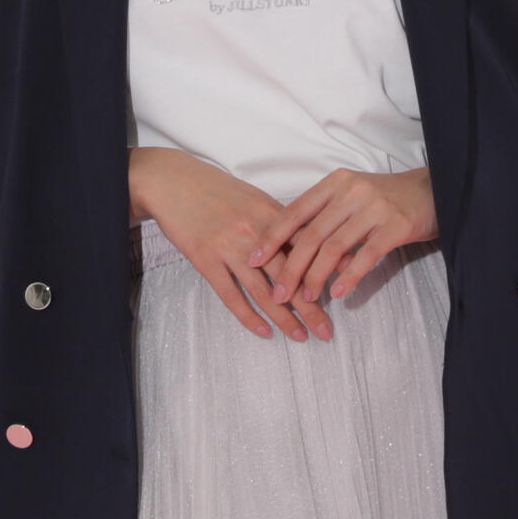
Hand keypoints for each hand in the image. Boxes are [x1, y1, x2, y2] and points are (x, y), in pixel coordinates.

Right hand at [128, 147, 334, 342]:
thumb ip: (280, 221)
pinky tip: (264, 332)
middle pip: (290, 275)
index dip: (325, 270)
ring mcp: (229, 248)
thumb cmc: (215, 189)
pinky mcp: (206, 261)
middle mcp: (254, 232)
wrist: (173, 182)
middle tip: (327, 330)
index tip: (344, 290)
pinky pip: (231, 295)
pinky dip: (249, 316)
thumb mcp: (253, 198)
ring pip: (263, 290)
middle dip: (311, 306)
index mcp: (270, 213)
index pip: (305, 247)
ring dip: (284, 317)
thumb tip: (310, 244)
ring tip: (301, 337)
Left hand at [247, 166, 437, 305]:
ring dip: (316, 277)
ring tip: (305, 298)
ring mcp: (373, 208)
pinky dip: (348, 276)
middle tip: (278, 293)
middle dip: (290, 267)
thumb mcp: (351, 194)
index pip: (294, 212)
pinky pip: (365, 256)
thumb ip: (324, 214)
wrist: (433, 190)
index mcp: (334, 183)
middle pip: (310, 235)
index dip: (271, 238)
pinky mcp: (395, 226)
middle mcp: (350, 192)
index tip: (253, 259)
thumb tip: (290, 246)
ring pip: (334, 248)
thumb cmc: (385, 197)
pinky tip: (338, 293)